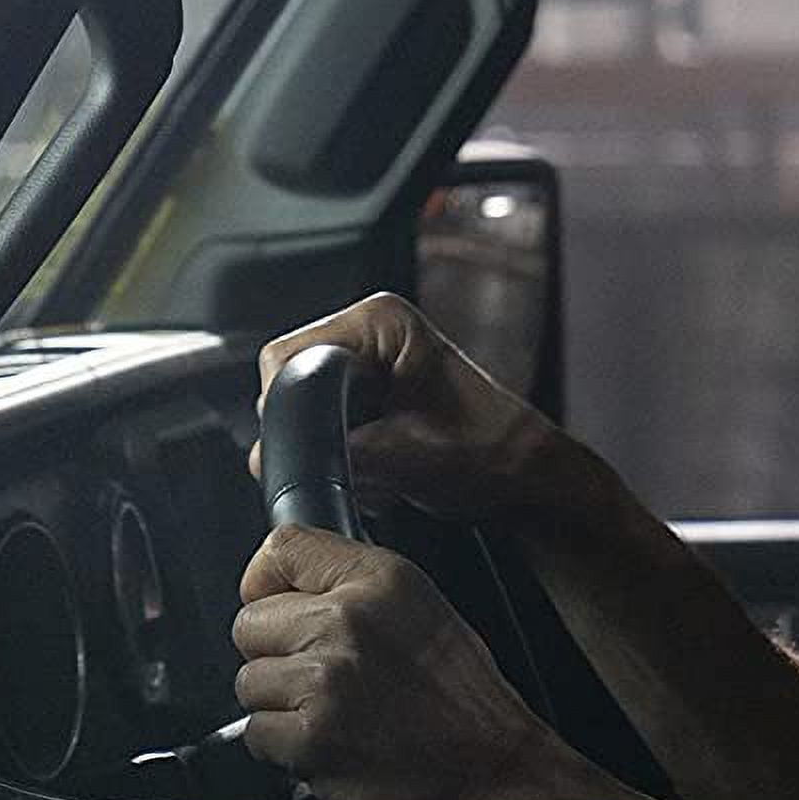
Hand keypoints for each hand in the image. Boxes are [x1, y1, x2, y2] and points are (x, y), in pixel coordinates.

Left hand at [231, 523, 623, 799]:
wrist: (492, 767)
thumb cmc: (460, 696)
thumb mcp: (418, 605)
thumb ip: (349, 583)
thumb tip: (276, 582)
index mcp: (380, 580)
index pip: (282, 547)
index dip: (269, 582)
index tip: (280, 603)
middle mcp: (350, 621)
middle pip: (250, 623)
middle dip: (276, 653)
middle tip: (324, 674)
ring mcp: (326, 680)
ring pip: (249, 682)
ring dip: (281, 704)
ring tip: (336, 710)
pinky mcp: (311, 737)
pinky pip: (258, 732)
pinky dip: (286, 746)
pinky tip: (331, 741)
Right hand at [250, 292, 571, 523]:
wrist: (527, 478)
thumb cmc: (493, 453)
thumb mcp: (405, 455)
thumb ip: (336, 451)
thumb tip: (271, 460)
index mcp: (381, 321)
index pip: (286, 355)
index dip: (287, 408)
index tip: (309, 446)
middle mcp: (372, 331)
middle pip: (290, 383)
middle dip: (313, 434)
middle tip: (358, 463)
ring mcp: (371, 361)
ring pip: (306, 410)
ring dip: (331, 449)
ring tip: (379, 470)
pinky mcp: (374, 393)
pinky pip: (327, 425)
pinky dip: (345, 456)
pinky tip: (381, 472)